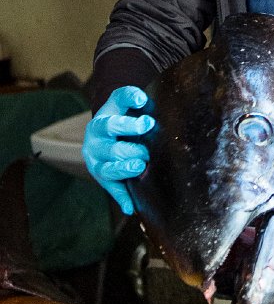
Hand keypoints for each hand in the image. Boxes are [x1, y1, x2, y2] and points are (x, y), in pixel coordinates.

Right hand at [82, 86, 154, 214]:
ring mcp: (98, 163)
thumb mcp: (120, 102)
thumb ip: (129, 96)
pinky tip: (131, 208)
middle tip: (147, 151)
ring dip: (124, 171)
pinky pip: (113, 190)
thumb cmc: (118, 114)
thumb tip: (141, 98)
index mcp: (100, 124)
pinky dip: (122, 199)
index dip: (129, 125)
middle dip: (131, 150)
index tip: (148, 122)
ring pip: (109, 171)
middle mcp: (95, 145)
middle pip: (112, 150)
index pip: (111, 124)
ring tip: (140, 168)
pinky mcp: (104, 178)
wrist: (103, 130)